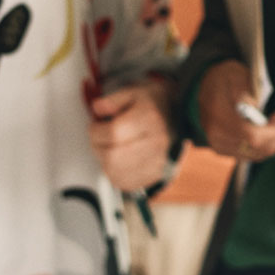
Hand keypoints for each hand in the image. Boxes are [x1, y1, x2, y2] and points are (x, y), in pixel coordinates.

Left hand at [88, 77, 173, 192]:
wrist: (179, 119)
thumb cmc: (154, 106)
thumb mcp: (134, 93)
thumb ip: (113, 100)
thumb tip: (97, 108)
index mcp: (150, 119)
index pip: (113, 133)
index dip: (96, 130)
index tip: (96, 126)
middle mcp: (156, 142)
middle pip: (112, 156)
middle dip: (98, 147)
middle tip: (100, 138)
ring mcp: (157, 162)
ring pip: (115, 171)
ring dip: (104, 160)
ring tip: (110, 148)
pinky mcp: (153, 175)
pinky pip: (123, 182)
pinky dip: (114, 173)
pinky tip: (118, 160)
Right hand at [197, 59, 274, 161]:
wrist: (205, 87)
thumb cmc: (224, 78)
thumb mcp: (234, 73)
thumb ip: (243, 87)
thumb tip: (253, 106)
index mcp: (218, 114)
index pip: (251, 134)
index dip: (272, 130)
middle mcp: (216, 135)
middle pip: (258, 148)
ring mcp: (220, 145)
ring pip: (258, 154)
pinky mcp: (225, 150)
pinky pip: (253, 155)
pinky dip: (268, 145)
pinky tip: (273, 130)